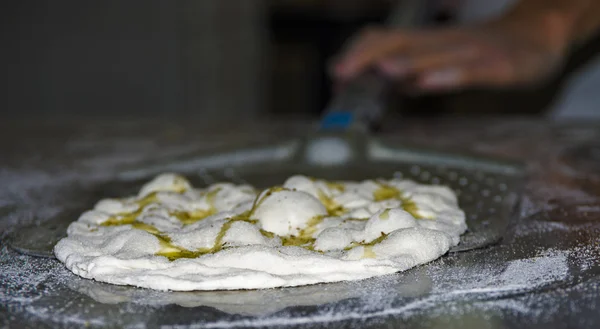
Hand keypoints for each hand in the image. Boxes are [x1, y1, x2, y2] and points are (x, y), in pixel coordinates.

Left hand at [331, 16, 568, 91]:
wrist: (539, 35)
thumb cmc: (484, 50)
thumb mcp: (440, 57)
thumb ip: (408, 68)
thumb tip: (371, 79)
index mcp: (428, 42)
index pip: (387, 40)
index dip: (359, 53)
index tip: (335, 73)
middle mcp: (445, 42)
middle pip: (403, 42)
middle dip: (369, 56)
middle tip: (342, 73)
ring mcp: (473, 52)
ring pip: (435, 54)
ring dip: (405, 62)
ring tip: (380, 70)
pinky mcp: (500, 66)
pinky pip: (472, 70)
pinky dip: (447, 75)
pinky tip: (428, 82)